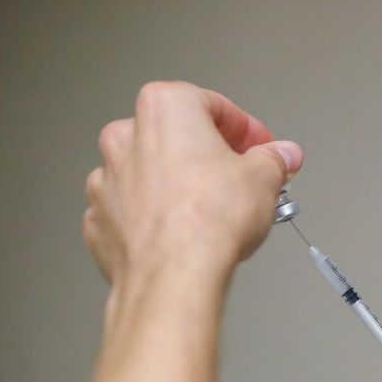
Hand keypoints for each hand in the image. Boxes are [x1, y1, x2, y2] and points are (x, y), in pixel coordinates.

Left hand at [83, 81, 302, 285]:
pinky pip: (133, 210)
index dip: (245, 130)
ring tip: (213, 210)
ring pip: (150, 173)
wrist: (173, 275)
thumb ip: (274, 159)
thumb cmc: (207, 219)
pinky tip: (183, 233)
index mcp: (165, 109)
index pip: (214, 106)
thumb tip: (282, 156)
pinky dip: (155, 218)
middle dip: (210, 155)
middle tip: (242, 178)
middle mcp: (127, 137)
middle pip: (177, 137)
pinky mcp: (99, 220)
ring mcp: (107, 180)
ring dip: (179, 185)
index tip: (262, 148)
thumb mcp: (264, 178)